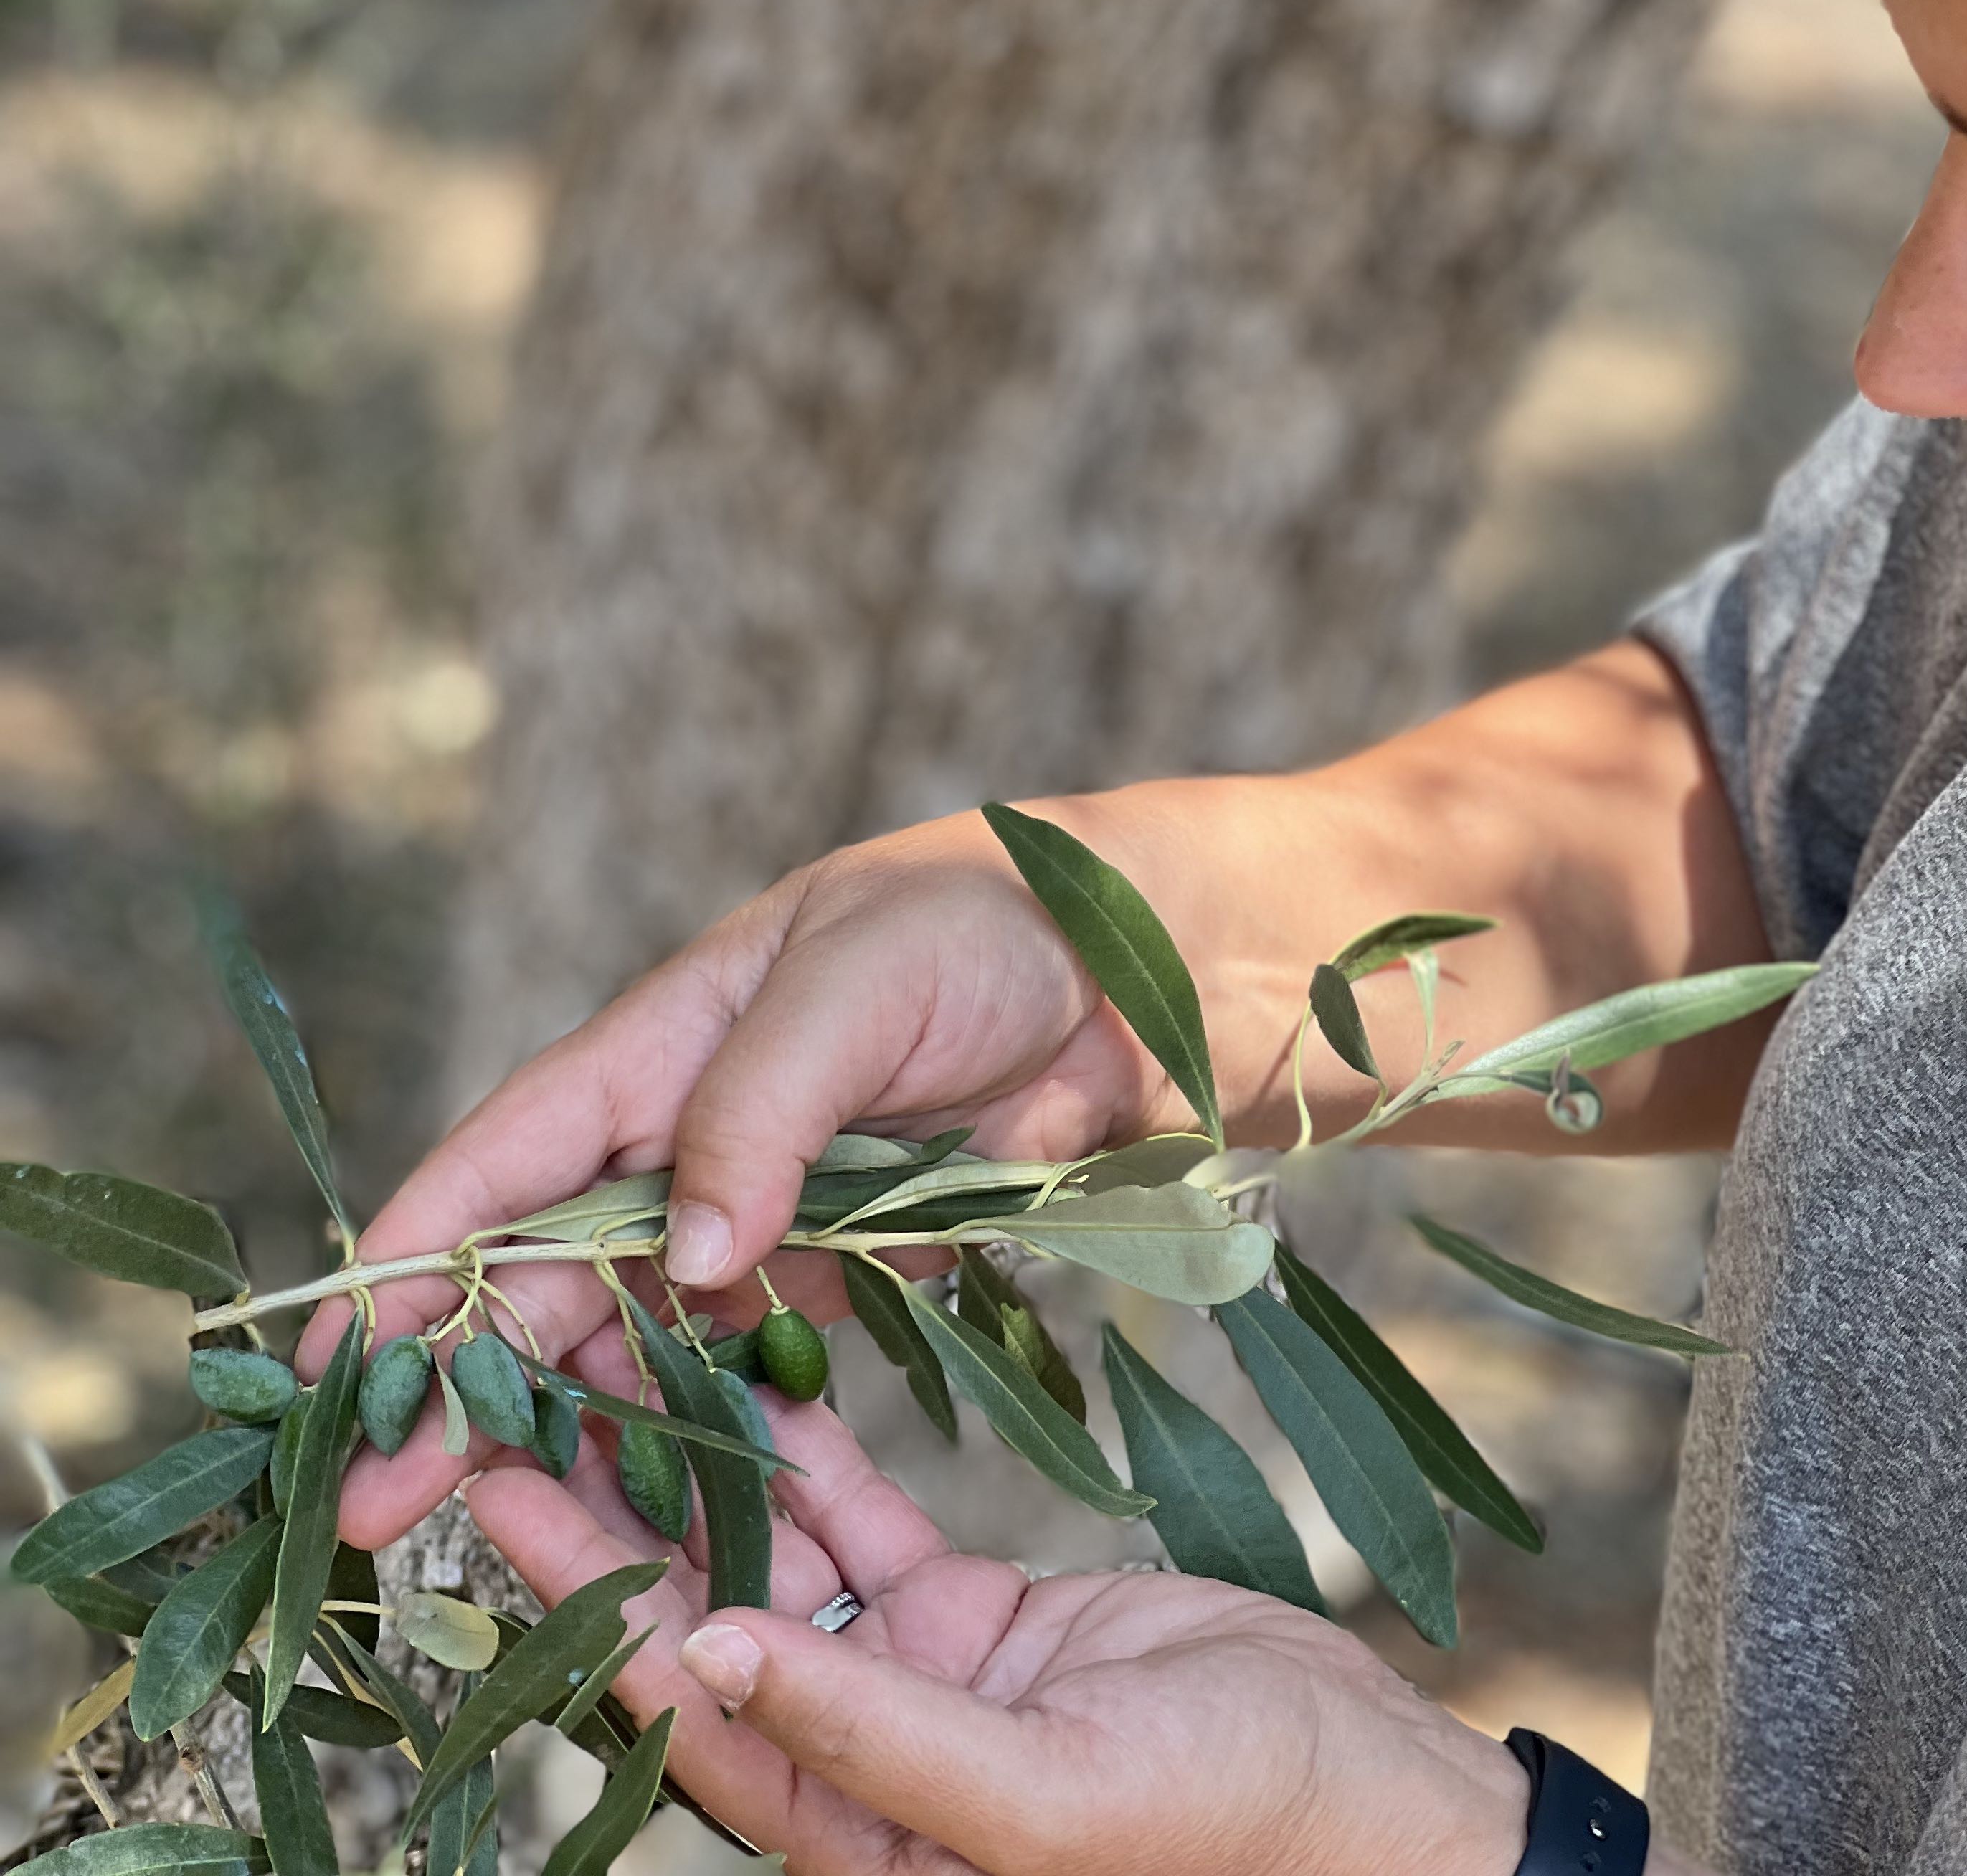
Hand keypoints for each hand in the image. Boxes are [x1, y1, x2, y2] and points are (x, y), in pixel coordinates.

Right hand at [317, 806, 1178, 1544]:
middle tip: (381, 1509)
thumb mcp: (862, 982)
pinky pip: (755, 1359)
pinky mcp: (850, 1260)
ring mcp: (770, 1202)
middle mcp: (695, 1130)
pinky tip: (670, 1501)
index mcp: (667, 1038)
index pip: (508, 1157)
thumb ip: (761, 1111)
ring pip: (638, 1331)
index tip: (329, 1363)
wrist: (1149, 963)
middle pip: (550, 1271)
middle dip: (462, 1383)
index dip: (410, 1257)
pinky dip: (708, 1423)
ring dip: (572, 1423)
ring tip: (509, 1531)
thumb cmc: (995, 923)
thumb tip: (683, 1256)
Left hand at [464, 1393, 1532, 1875]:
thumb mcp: (1046, 1798)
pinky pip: (866, 1527)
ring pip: (771, 1561)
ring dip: (698, 1465)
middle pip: (699, 1622)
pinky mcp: (976, 1628)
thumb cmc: (1226, 1823)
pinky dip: (808, 1455)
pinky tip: (751, 1372)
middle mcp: (854, 1766)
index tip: (496, 1492)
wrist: (1367, 1801)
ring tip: (614, 1352)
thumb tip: (707, 1660)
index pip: (678, 1706)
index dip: (585, 1599)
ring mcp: (915, 1688)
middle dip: (610, 1512)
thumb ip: (873, 1739)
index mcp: (850, 1843)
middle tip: (519, 1396)